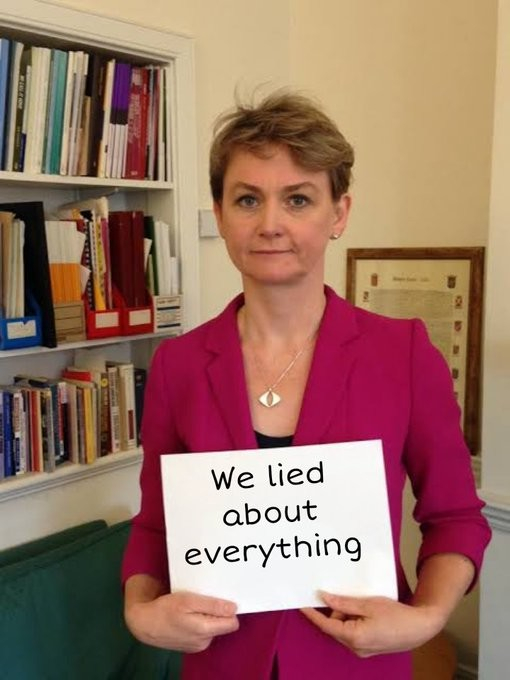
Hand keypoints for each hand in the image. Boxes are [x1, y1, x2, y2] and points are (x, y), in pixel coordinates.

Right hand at [125, 590, 238, 652]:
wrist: (144, 623)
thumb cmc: (165, 608)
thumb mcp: (188, 601)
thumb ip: (212, 605)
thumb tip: (233, 609)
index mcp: (205, 631)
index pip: (232, 622)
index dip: (228, 609)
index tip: (220, 597)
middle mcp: (204, 642)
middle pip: (223, 624)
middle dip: (217, 612)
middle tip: (203, 598)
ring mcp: (197, 646)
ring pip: (213, 627)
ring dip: (207, 616)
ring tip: (193, 605)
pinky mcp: (190, 646)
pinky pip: (203, 632)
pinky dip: (199, 622)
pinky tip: (187, 615)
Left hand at [301, 592, 444, 657]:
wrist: (419, 628)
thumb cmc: (396, 615)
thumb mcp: (368, 604)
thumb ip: (343, 603)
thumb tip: (324, 598)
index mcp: (353, 636)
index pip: (325, 624)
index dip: (312, 614)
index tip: (301, 604)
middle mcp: (355, 647)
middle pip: (335, 625)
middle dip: (338, 610)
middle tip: (351, 597)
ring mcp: (361, 650)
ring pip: (343, 628)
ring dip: (348, 614)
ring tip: (365, 605)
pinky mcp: (368, 648)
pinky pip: (352, 632)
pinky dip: (354, 620)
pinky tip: (367, 612)